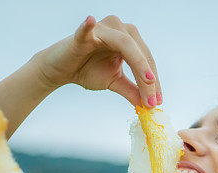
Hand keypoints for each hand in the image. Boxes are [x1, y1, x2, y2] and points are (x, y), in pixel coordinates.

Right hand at [33, 15, 161, 107]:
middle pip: (140, 53)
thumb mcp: (115, 81)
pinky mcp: (82, 34)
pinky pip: (87, 30)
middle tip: (152, 101)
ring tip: (147, 82)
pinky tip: (90, 21)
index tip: (157, 102)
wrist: (61, 70)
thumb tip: (149, 105)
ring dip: (139, 65)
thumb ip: (132, 90)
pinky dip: (88, 26)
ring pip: (126, 45)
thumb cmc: (87, 70)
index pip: (146, 60)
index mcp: (128, 39)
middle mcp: (119, 29)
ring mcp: (102, 28)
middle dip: (149, 78)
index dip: (154, 82)